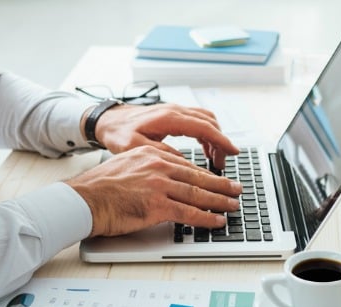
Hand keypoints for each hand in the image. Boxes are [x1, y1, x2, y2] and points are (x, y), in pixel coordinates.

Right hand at [66, 145, 241, 236]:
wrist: (81, 200)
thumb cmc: (99, 188)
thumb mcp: (126, 164)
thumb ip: (148, 168)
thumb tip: (165, 178)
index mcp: (151, 154)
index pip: (186, 165)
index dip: (206, 175)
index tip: (218, 180)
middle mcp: (158, 166)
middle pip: (198, 177)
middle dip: (221, 185)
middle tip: (237, 190)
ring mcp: (159, 185)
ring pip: (198, 194)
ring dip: (220, 201)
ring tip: (233, 205)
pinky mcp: (157, 205)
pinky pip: (189, 213)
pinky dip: (207, 218)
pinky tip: (218, 221)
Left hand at [91, 103, 239, 168]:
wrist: (107, 120)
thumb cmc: (118, 133)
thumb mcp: (136, 147)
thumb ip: (161, 153)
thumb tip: (184, 162)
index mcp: (169, 118)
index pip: (204, 127)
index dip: (221, 140)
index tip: (233, 152)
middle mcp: (175, 110)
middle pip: (210, 122)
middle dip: (221, 142)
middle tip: (222, 163)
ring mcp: (176, 110)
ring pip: (206, 120)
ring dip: (215, 138)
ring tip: (215, 159)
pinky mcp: (174, 114)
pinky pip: (199, 121)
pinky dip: (207, 134)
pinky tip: (206, 149)